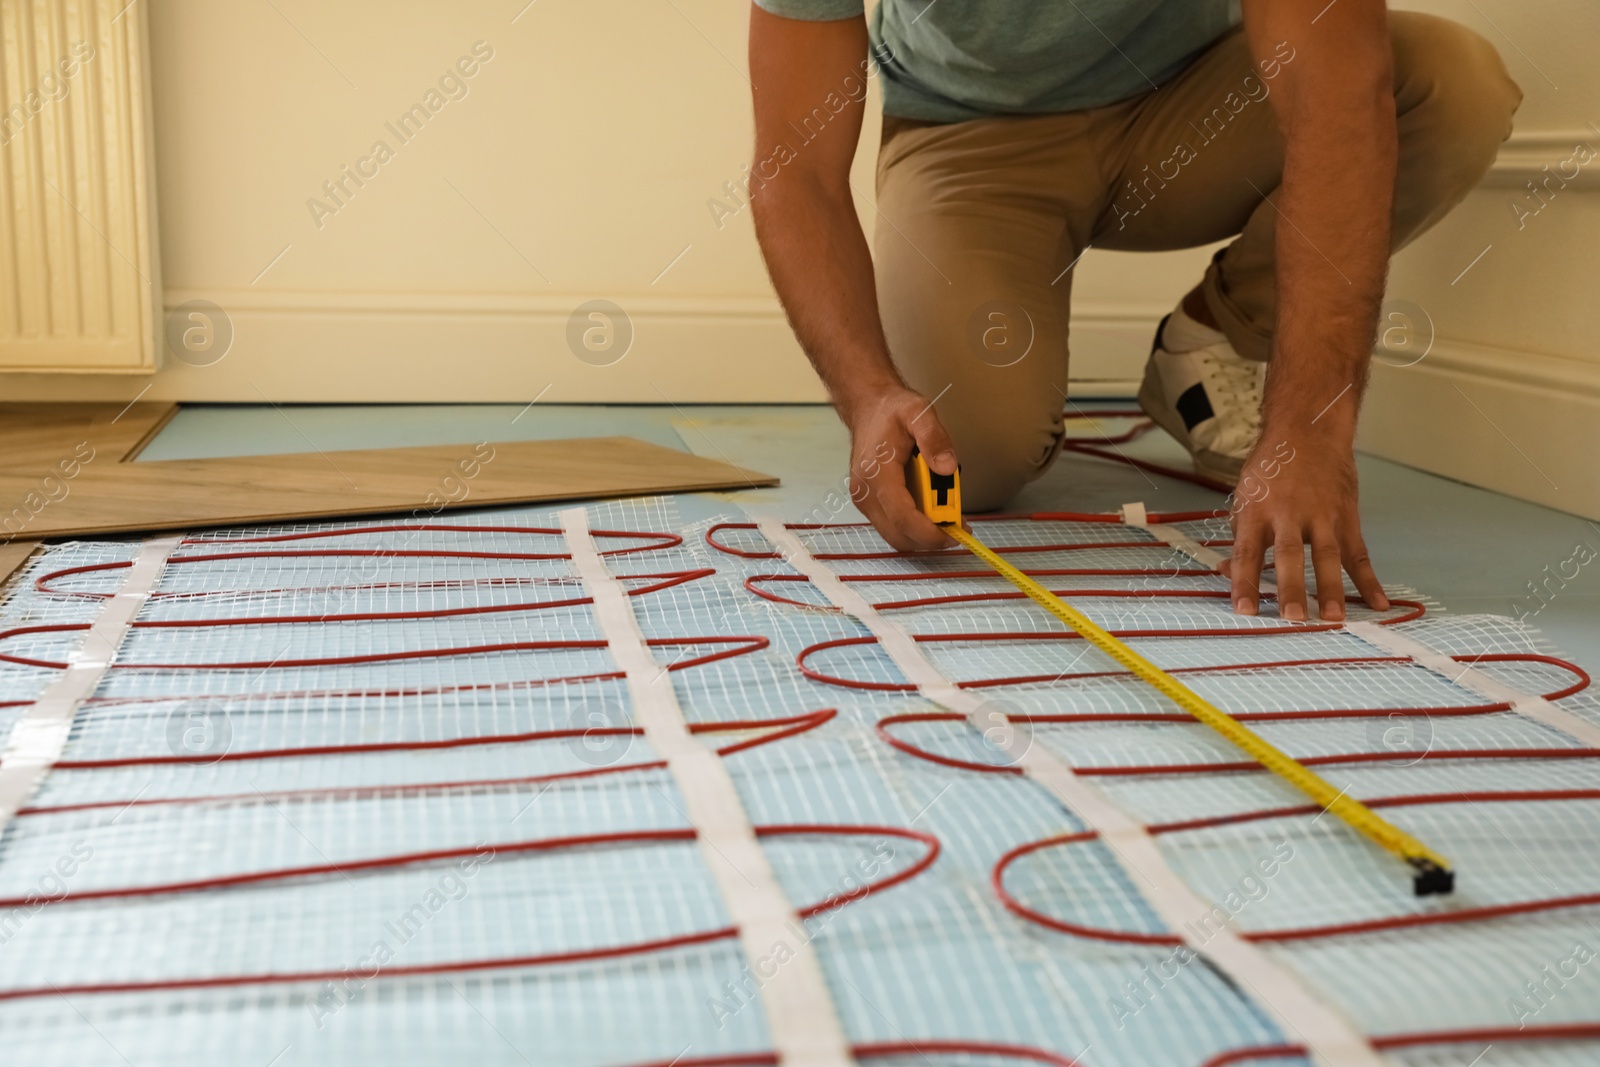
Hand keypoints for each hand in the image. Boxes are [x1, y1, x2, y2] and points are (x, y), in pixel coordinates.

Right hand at [842, 385, 958, 552]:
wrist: (868, 408)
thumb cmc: (891, 411)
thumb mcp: (919, 413)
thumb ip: (934, 438)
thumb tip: (947, 467)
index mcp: (877, 473)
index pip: (902, 516)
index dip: (929, 532)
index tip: (954, 533)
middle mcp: (866, 492)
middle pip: (899, 535)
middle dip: (930, 539)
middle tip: (958, 528)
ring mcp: (865, 500)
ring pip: (896, 536)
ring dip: (924, 536)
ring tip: (948, 520)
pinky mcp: (869, 503)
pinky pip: (893, 527)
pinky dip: (915, 528)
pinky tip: (933, 514)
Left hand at [1219, 434, 1388, 621]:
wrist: (1308, 431)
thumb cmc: (1271, 468)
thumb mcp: (1244, 496)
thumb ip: (1241, 537)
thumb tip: (1226, 573)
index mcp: (1256, 511)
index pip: (1247, 553)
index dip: (1244, 582)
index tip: (1244, 609)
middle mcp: (1288, 513)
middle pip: (1289, 554)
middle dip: (1291, 586)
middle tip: (1292, 616)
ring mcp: (1321, 515)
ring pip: (1327, 555)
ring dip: (1330, 588)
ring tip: (1332, 618)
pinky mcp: (1346, 517)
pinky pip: (1359, 553)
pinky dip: (1369, 580)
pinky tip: (1377, 603)